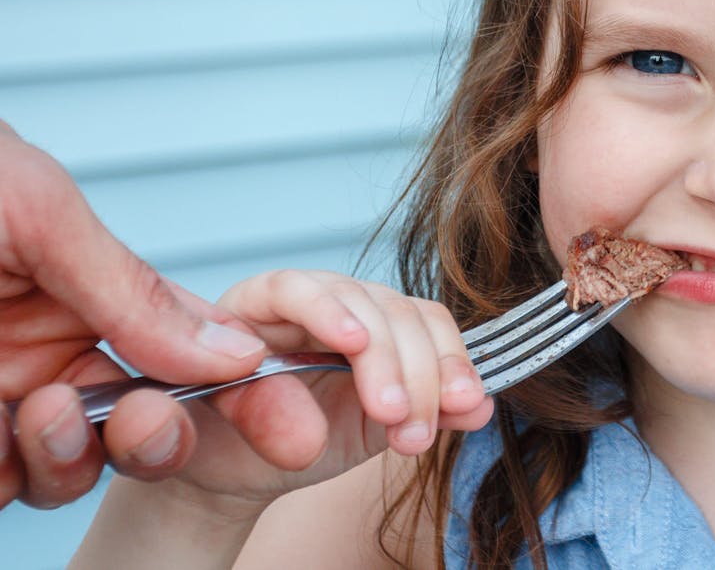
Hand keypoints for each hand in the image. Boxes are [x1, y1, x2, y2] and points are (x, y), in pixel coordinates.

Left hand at [0, 121, 271, 508]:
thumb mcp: (41, 213)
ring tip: (38, 411)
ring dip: (69, 458)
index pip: (191, 359)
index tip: (295, 431)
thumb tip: (241, 349)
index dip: (251, 397)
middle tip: (144, 419)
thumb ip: (137, 290)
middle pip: (141, 432)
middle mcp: (47, 357)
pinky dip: (3, 472)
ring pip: (63, 475)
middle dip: (159, 439)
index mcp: (89, 299)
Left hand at [128, 270, 492, 516]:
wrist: (238, 463)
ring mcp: (370, 328)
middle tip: (396, 417)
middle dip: (393, 361)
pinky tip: (469, 412)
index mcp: (258, 304)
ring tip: (425, 432)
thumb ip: (251, 420)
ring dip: (434, 376)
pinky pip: (442, 354)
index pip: (296, 287)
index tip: (352, 344)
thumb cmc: (212, 440)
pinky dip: (459, 383)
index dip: (327, 308)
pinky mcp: (405, 361)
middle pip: (372, 304)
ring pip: (417, 323)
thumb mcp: (208, 431)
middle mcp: (322, 304)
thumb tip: (309, 438)